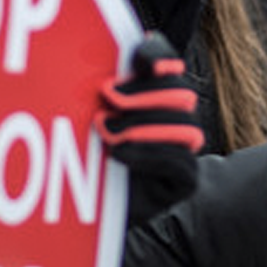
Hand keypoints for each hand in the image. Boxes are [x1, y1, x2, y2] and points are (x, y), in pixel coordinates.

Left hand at [97, 32, 203, 222]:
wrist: (86, 210)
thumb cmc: (81, 156)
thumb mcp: (82, 117)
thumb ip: (94, 88)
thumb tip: (92, 61)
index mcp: (152, 91)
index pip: (168, 63)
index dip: (159, 55)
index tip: (137, 56)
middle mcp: (174, 117)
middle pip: (180, 92)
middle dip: (144, 92)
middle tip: (107, 95)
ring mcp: (182, 149)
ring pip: (185, 126)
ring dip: (145, 124)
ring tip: (107, 130)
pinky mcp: (183, 180)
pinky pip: (181, 164)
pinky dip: (150, 154)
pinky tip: (119, 153)